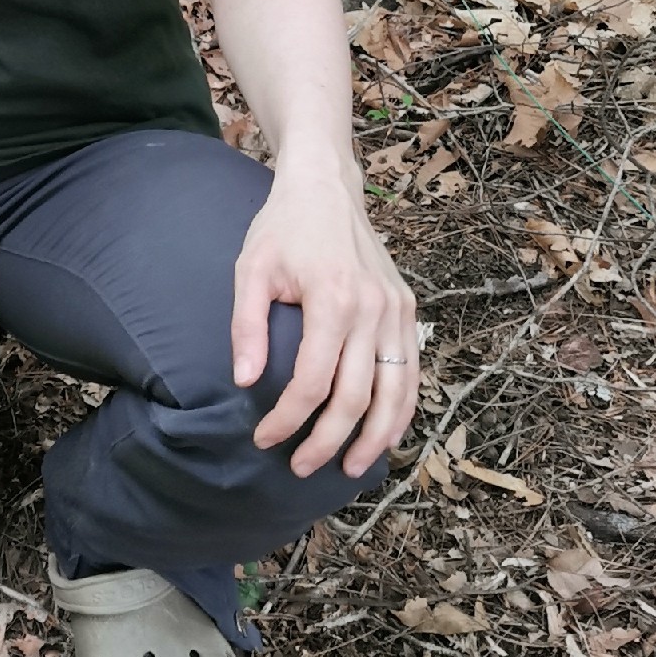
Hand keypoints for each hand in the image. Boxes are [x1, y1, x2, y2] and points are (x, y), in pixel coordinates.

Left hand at [230, 152, 418, 478]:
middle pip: (356, 397)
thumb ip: (247, 327)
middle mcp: (373, 309)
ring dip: (374, 438)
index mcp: (334, 299)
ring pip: (395, 393)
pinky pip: (410, 371)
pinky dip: (402, 409)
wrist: (327, 187)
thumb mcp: (251, 269)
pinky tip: (386, 436)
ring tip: (350, 469)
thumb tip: (244, 383)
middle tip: (300, 467)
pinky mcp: (406, 309)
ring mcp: (396, 310)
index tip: (264, 438)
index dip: (288, 419)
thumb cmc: (283, 227)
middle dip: (327, 441)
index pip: (313, 382)